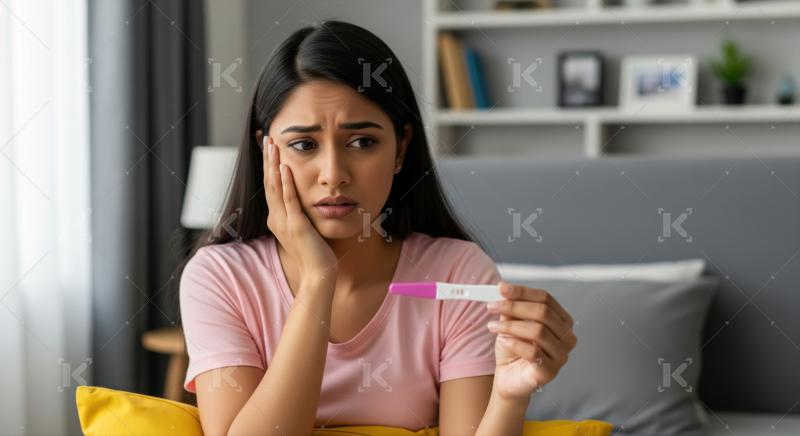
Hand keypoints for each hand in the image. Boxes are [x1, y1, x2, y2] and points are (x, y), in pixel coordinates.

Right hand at [262, 134, 338, 282]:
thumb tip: (305, 199)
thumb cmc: (316, 253)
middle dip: (268, 159)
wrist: (318, 274)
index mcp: (278, 218)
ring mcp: (285, 222)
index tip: (269, 147)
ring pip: (275, 188)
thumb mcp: (305, 229)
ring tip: (272, 146)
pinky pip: (290, 201)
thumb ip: (301, 214)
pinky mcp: (297, 226)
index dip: (269, 166)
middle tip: (267, 137)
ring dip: (273, 165)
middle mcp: (277, 218)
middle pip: (269, 182)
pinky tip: (285, 168)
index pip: (271, 186)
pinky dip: (286, 184)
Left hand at [486, 281, 576, 401]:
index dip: (522, 292)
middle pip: (543, 313)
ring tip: (493, 327)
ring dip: (511, 326)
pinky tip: (503, 341)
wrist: (508, 378)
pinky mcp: (551, 372)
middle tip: (492, 306)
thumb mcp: (511, 324)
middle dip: (514, 307)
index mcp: (562, 320)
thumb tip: (503, 289)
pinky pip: (533, 353)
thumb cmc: (513, 349)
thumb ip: (511, 308)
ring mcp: (561, 356)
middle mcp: (567, 337)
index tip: (501, 288)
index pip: (546, 298)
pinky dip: (514, 344)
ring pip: (538, 331)